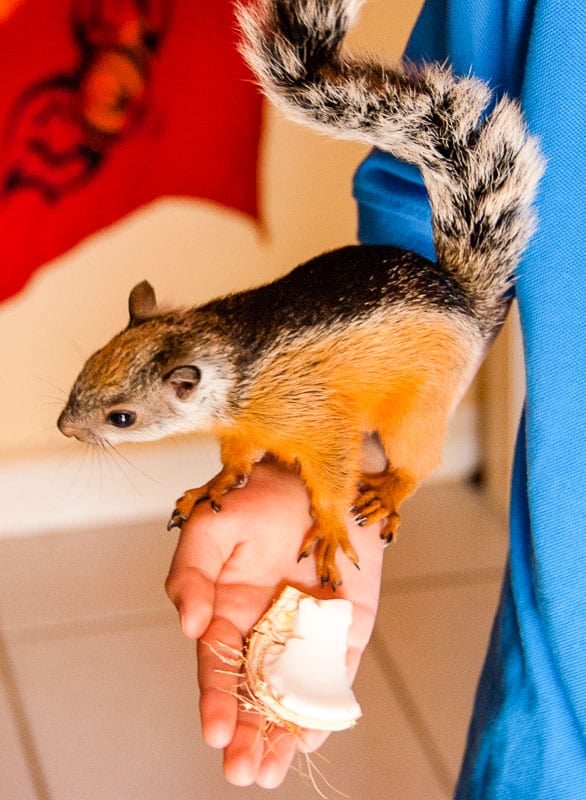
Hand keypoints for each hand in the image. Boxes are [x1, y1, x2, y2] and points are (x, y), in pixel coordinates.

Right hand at [165, 459, 384, 788]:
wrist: (321, 474)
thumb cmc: (260, 494)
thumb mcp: (214, 524)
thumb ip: (192, 571)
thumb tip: (189, 626)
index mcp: (228, 607)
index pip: (217, 664)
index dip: (215, 699)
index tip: (216, 732)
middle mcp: (265, 627)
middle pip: (252, 690)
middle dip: (246, 732)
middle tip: (245, 771)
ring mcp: (306, 630)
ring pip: (291, 690)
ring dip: (281, 731)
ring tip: (272, 770)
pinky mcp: (345, 626)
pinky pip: (336, 670)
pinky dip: (327, 703)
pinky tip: (314, 733)